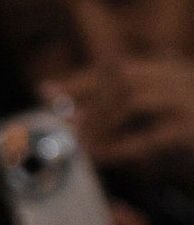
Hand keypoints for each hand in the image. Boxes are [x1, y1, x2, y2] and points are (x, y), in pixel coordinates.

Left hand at [57, 57, 193, 188]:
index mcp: (172, 68)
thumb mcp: (154, 125)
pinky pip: (149, 136)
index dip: (80, 79)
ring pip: (133, 98)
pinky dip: (118, 147)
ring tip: (81, 144)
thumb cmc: (190, 145)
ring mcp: (190, 99)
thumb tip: (70, 118)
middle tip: (64, 126)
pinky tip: (99, 158)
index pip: (118, 66)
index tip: (45, 90)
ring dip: (100, 121)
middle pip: (123, 76)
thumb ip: (119, 117)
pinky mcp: (192, 129)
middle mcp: (182, 75)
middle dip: (87, 100)